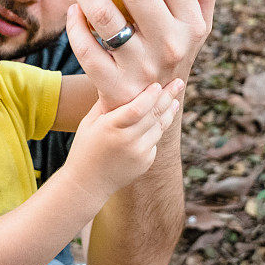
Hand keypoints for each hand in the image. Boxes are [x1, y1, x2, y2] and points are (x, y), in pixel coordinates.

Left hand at [63, 0, 216, 110]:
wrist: (150, 110)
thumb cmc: (169, 50)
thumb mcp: (195, 26)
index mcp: (192, 25)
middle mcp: (170, 46)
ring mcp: (140, 68)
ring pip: (103, 14)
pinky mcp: (113, 85)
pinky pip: (85, 47)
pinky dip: (74, 23)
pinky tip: (72, 7)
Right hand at [65, 79, 183, 200]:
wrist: (88, 182)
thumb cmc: (85, 147)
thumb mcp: (89, 122)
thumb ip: (105, 103)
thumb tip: (120, 81)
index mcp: (111, 127)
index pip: (137, 108)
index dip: (150, 95)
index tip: (158, 83)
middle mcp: (127, 140)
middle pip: (154, 115)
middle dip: (168, 96)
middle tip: (178, 82)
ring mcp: (139, 153)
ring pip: (160, 127)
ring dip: (169, 111)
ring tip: (175, 99)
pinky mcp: (146, 162)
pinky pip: (155, 140)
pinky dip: (159, 127)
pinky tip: (164, 115)